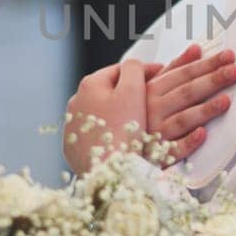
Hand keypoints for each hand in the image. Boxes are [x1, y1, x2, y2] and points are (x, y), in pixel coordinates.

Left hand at [63, 59, 160, 174]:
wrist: (106, 170)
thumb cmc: (122, 128)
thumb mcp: (133, 90)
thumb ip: (134, 69)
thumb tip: (133, 65)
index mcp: (90, 84)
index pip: (121, 69)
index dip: (144, 71)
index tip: (162, 75)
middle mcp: (76, 102)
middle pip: (110, 91)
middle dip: (130, 91)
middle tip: (152, 97)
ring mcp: (73, 126)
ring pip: (102, 112)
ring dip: (119, 112)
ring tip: (139, 121)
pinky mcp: (74, 148)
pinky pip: (96, 134)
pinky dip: (109, 132)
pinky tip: (123, 139)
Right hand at [145, 44, 235, 163]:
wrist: (117, 145)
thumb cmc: (139, 111)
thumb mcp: (150, 86)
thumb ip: (173, 68)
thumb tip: (196, 48)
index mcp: (151, 90)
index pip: (183, 74)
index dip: (206, 64)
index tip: (229, 57)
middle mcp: (153, 109)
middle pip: (186, 92)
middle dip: (211, 80)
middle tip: (234, 71)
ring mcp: (156, 132)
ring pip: (182, 119)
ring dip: (204, 109)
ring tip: (226, 100)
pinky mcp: (159, 155)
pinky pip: (174, 150)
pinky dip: (188, 142)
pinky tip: (203, 134)